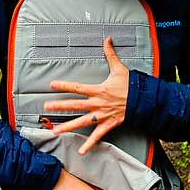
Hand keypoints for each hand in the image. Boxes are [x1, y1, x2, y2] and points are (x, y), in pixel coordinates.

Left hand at [43, 36, 128, 153]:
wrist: (143, 100)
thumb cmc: (130, 84)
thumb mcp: (119, 68)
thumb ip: (110, 54)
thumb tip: (107, 38)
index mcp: (98, 90)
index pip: (77, 87)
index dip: (63, 86)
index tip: (51, 85)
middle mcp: (97, 104)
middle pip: (74, 105)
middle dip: (59, 107)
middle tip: (45, 108)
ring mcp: (101, 115)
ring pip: (81, 122)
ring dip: (68, 127)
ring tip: (55, 131)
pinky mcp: (108, 124)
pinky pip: (97, 136)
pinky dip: (89, 144)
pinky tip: (81, 152)